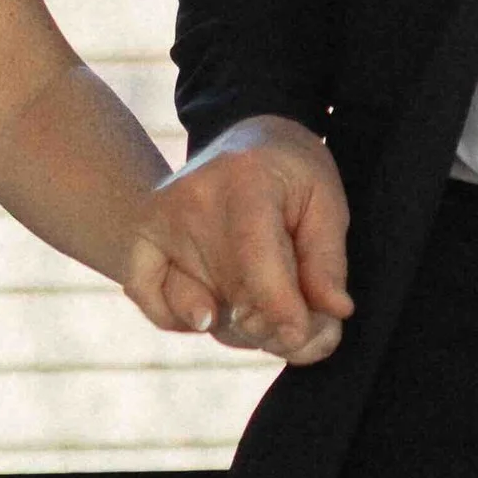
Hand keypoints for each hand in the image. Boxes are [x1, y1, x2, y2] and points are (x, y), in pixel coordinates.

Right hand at [123, 116, 351, 368]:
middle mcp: (192, 199)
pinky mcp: (143, 240)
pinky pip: (154, 305)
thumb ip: (328, 260)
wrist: (246, 143)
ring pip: (200, 312)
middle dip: (274, 326)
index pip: (256, 258)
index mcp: (246, 180)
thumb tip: (334, 311)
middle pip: (232, 295)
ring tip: (266, 306)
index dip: (281, 308)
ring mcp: (160, 221)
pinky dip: (185, 322)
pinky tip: (216, 309)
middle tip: (303, 321)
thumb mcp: (326, 203)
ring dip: (240, 330)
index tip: (302, 335)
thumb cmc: (291, 176)